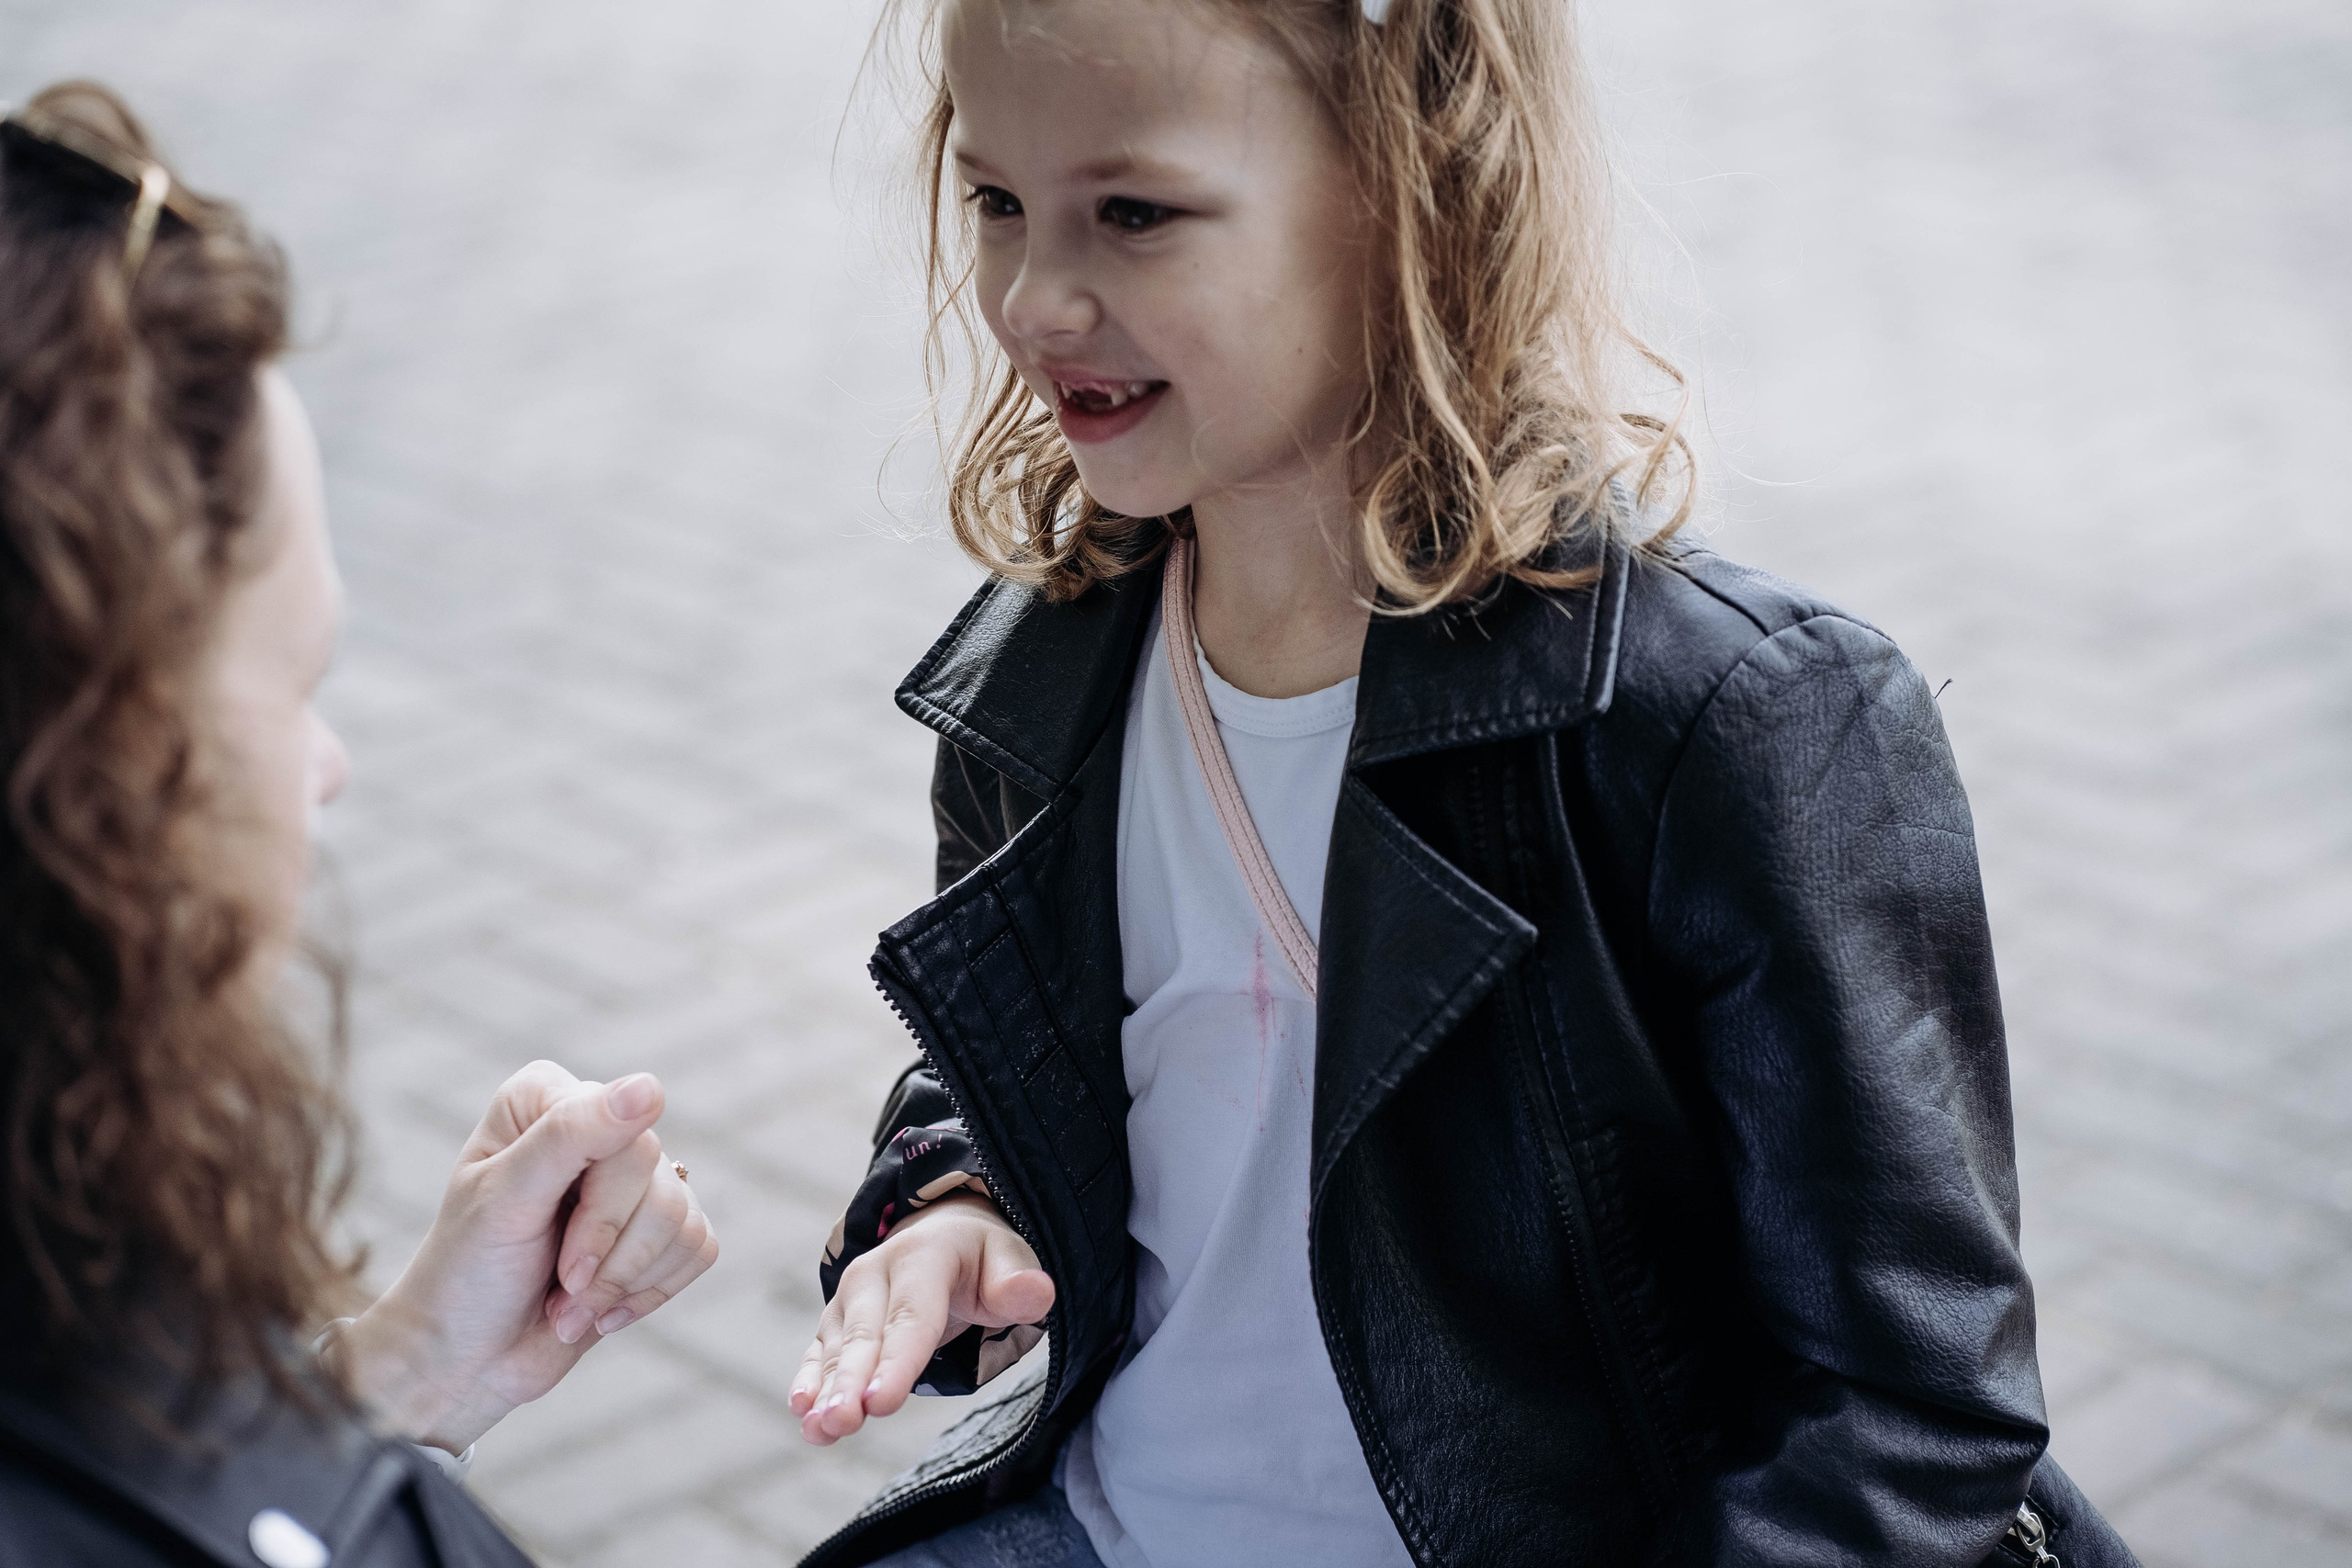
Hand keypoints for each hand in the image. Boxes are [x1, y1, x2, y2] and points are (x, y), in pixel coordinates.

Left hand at [335, 1061, 720, 1452]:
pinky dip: (651, 1291)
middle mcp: (596, 1127)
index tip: (559, 1257)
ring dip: (624, 1281)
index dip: (604, 1208)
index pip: (628, 1136)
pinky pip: (700, 1246)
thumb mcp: (507, 1200)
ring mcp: (629, 1179)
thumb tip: (651, 1088)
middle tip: (563, 1284)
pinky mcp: (657, 1229)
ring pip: (683, 1217)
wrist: (466, 1360)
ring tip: (572, 1304)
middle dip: (611, 1254)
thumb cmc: (469, 1273)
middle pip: (659, 1182)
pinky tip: (603, 1309)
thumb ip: (571, 1136)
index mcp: (549, 1099)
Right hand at [790, 1192, 1052, 1444]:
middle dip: (851, 1381)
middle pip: (866, 1335)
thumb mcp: (1009, 1259)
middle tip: (841, 1422)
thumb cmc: (983, 1260)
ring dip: (826, 1391)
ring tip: (819, 1429)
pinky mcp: (838, 1322)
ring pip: (838, 1349)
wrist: (946, 1237)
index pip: (913, 1315)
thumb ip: (1018, 1281)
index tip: (880, 1403)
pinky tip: (802, 1411)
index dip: (898, 1361)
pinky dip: (810, 1381)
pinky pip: (820, 1353)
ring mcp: (851, 1298)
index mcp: (924, 1255)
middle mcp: (877, 1272)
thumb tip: (1035, 1292)